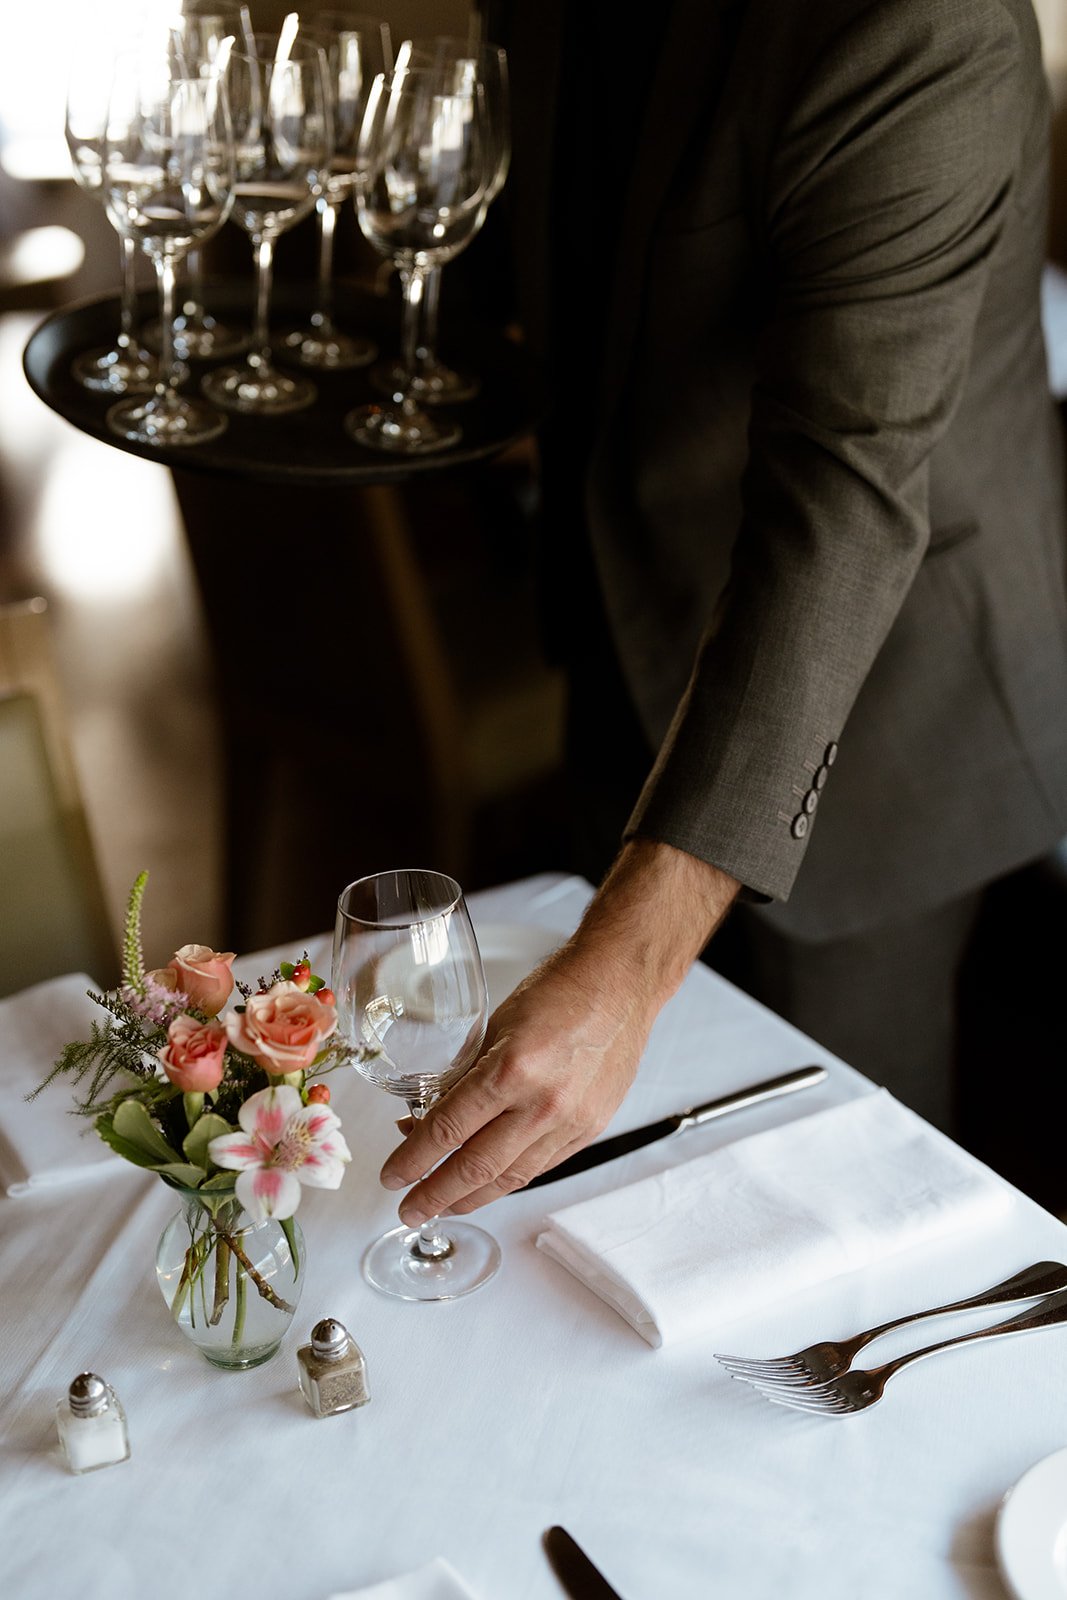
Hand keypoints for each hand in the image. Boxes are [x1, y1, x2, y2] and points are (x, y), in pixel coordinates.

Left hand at [381, 939, 654, 1222]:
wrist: (620, 984)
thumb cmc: (559, 991)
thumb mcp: (495, 1026)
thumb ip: (466, 1075)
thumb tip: (429, 1114)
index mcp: (513, 1069)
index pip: (448, 1129)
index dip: (413, 1159)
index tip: (393, 1175)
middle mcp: (543, 1103)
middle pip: (476, 1167)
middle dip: (435, 1195)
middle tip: (410, 1210)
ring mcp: (571, 1121)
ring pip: (511, 1177)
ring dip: (472, 1197)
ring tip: (444, 1207)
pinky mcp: (590, 1129)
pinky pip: (541, 1166)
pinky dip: (509, 1180)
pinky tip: (489, 1185)